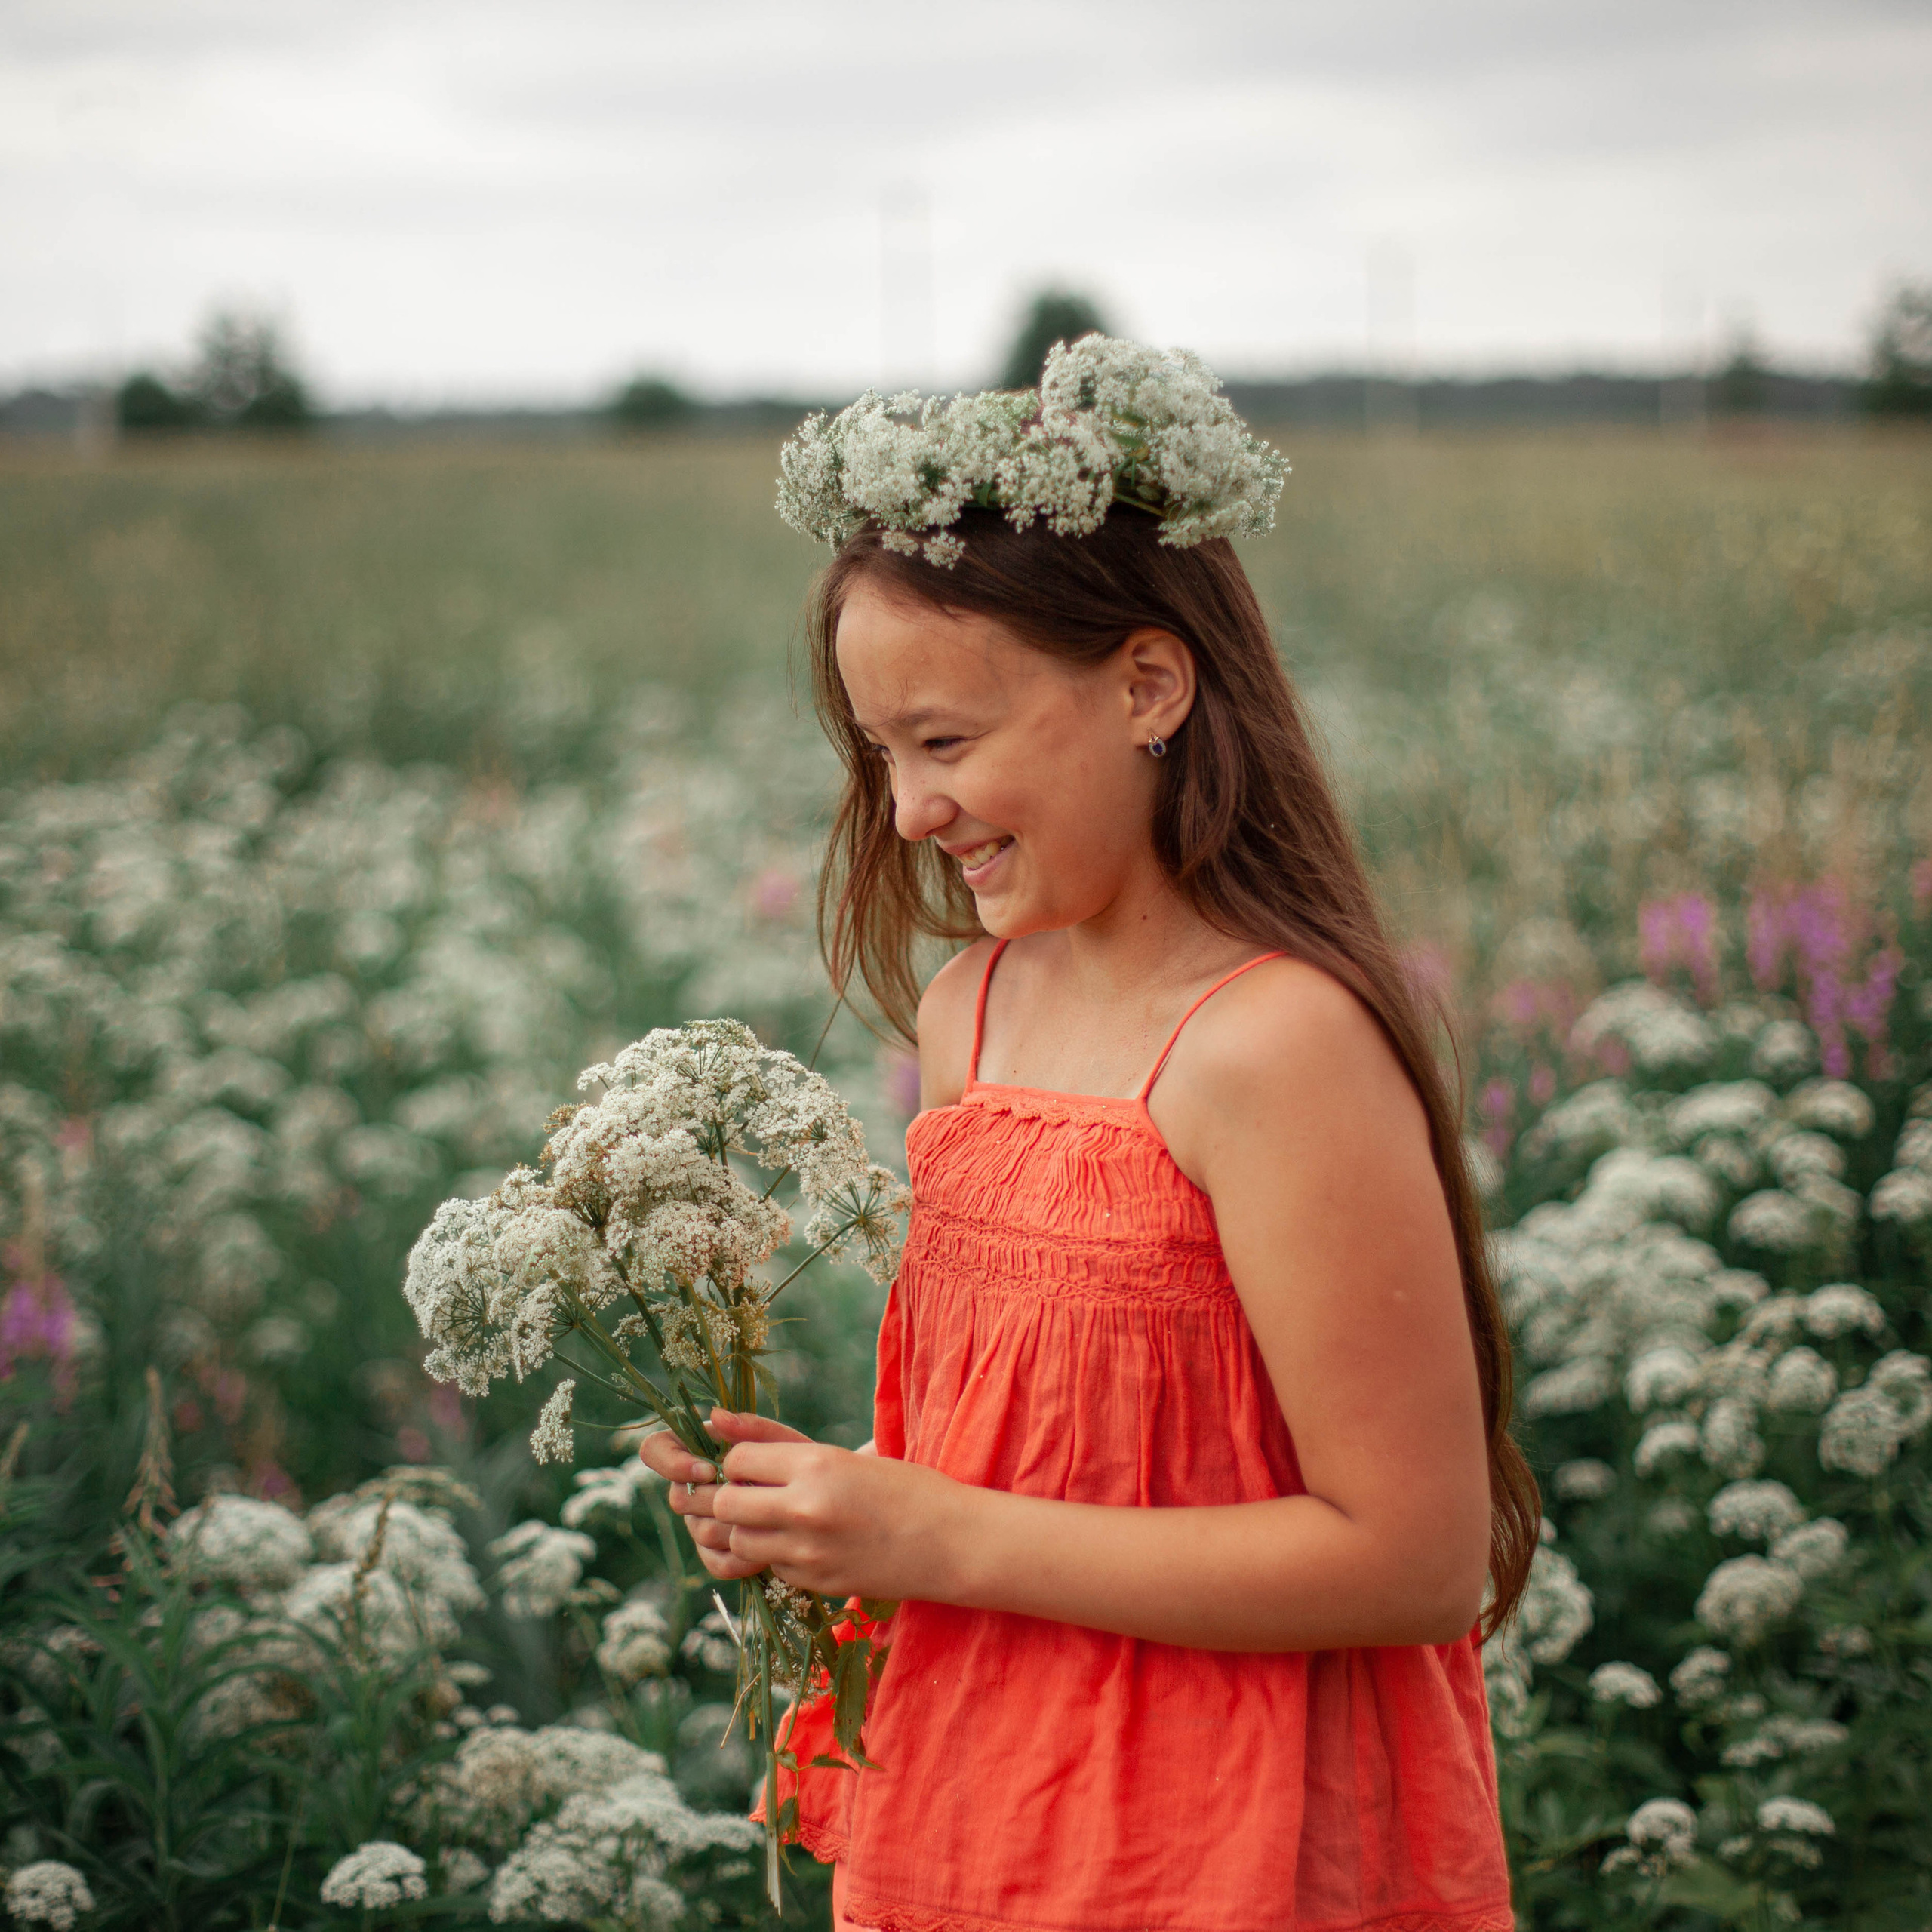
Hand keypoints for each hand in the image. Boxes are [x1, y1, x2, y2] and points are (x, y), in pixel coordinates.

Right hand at [640, 1411, 808, 1581]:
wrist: (828, 1508)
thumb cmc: (804, 1465)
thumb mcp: (785, 1442)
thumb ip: (752, 1427)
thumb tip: (715, 1415)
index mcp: (701, 1450)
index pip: (655, 1449)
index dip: (671, 1462)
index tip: (708, 1469)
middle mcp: (695, 1487)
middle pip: (678, 1497)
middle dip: (714, 1499)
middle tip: (750, 1496)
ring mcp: (703, 1522)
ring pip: (699, 1531)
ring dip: (734, 1526)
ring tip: (770, 1520)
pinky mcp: (718, 1555)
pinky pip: (716, 1562)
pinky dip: (742, 1558)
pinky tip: (767, 1550)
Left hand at [711, 1420, 964, 1601]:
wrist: (951, 1542)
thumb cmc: (904, 1486)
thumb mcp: (845, 1455)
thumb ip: (777, 1442)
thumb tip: (715, 1418)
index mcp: (817, 1465)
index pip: (737, 1460)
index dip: (739, 1462)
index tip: (757, 1465)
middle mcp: (806, 1509)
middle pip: (726, 1505)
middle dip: (732, 1498)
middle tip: (756, 1495)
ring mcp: (808, 1553)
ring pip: (740, 1541)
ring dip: (748, 1529)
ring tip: (777, 1519)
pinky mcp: (815, 1583)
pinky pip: (770, 1566)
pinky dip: (776, 1555)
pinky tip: (806, 1543)